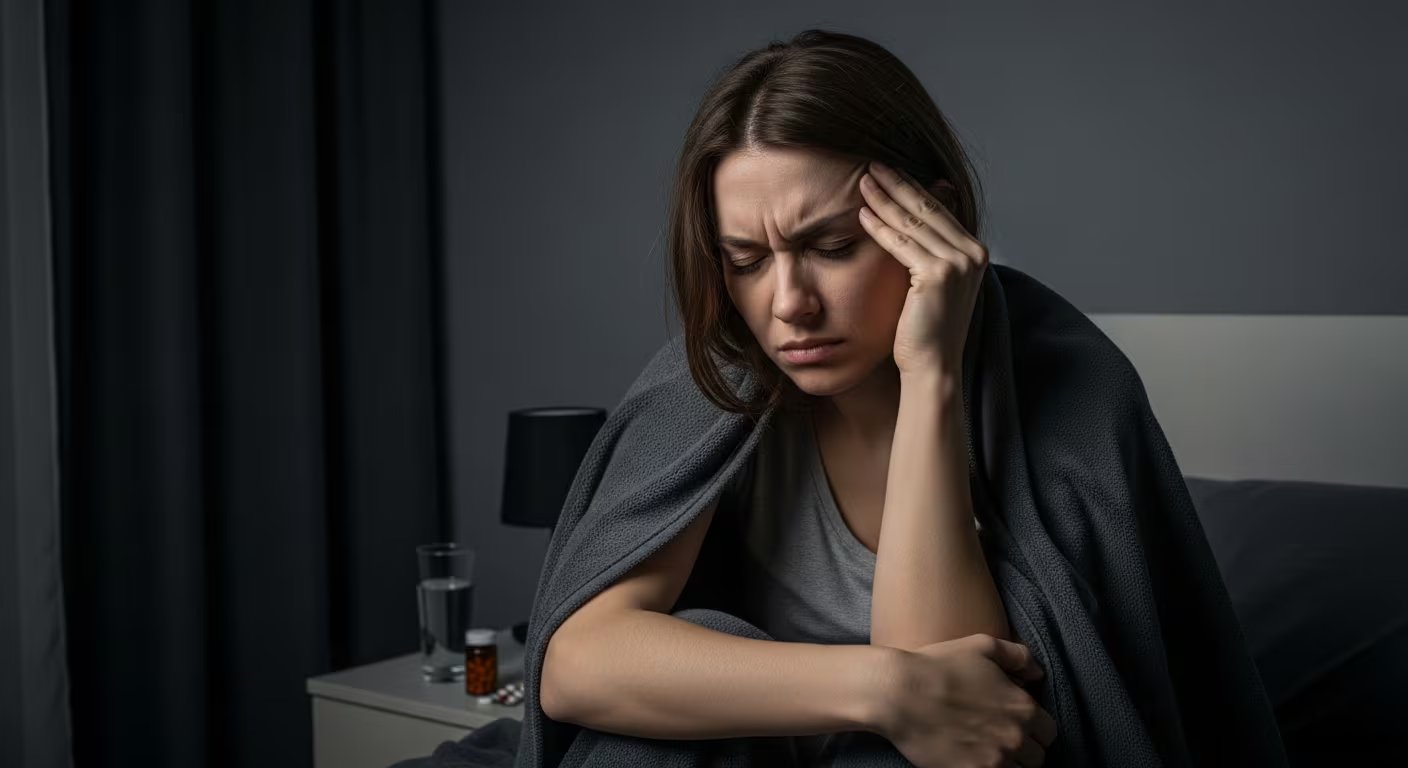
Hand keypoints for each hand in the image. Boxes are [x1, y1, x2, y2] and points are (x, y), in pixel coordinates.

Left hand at [858, 160, 988, 377]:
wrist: (932, 367)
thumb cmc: (926, 331)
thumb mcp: (932, 285)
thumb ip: (929, 253)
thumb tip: (912, 224)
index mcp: (975, 253)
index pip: (938, 211)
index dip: (911, 188)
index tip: (888, 172)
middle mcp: (973, 254)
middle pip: (927, 209)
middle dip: (897, 184)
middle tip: (871, 165)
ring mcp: (959, 263)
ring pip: (912, 222)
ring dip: (884, 199)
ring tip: (862, 180)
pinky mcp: (939, 275)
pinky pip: (901, 244)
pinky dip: (879, 227)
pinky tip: (861, 214)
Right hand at [873, 633, 1056, 767]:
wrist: (898, 692)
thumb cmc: (939, 665)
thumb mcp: (982, 645)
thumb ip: (1018, 656)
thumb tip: (1036, 673)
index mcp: (1023, 707)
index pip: (1048, 732)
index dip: (1035, 728)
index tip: (1017, 724)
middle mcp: (1015, 738)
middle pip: (1036, 757)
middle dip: (1023, 748)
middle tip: (1000, 739)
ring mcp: (994, 761)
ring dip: (1007, 763)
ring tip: (986, 751)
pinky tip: (972, 760)